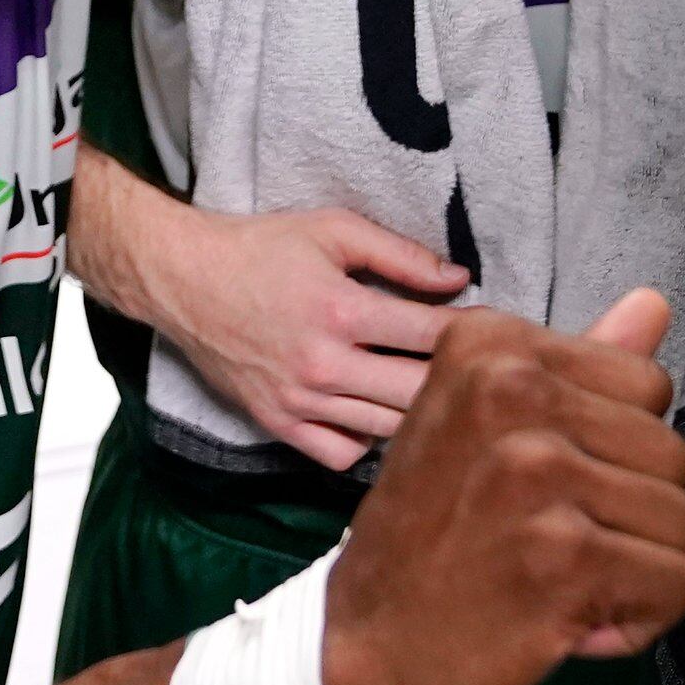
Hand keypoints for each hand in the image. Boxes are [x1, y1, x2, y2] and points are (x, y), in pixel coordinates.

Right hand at [115, 195, 470, 470]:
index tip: (500, 331)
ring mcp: (300, 402)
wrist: (184, 280)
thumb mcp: (332, 230)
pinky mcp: (279, 423)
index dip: (475, 333)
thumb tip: (459, 279)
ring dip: (421, 413)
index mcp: (340, 311)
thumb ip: (399, 255)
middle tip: (480, 370)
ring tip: (440, 393)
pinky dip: (369, 442)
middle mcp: (323, 365)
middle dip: (458, 380)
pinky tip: (378, 416)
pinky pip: (342, 454)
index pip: (430, 335)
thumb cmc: (259, 248)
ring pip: (387, 429)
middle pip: (418, 392)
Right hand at [320, 289, 684, 684]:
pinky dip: (640, 618)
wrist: (364, 646)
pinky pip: (678, 582)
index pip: (646, 385)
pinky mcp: (565, 554)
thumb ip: (573, 370)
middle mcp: (510, 392)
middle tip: (551, 541)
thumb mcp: (480, 429)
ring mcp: (537, 470)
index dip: (614, 451)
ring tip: (561, 578)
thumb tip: (653, 302)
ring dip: (637, 568)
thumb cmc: (427, 539)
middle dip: (631, 513)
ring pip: (684, 519)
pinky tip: (574, 620)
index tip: (550, 488)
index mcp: (491, 347)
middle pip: (673, 452)